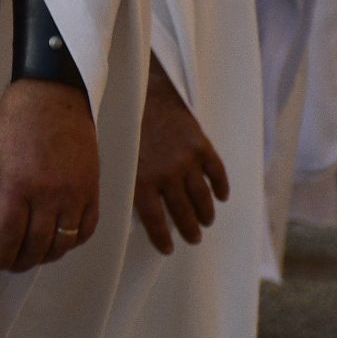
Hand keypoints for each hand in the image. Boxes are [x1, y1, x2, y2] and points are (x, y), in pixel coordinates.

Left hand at [0, 77, 100, 270]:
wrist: (54, 96)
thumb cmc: (14, 121)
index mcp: (18, 184)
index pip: (10, 235)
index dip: (2, 255)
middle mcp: (49, 194)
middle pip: (38, 245)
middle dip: (23, 261)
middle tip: (13, 264)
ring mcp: (75, 194)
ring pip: (64, 242)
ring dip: (48, 256)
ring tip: (35, 256)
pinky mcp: (93, 190)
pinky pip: (87, 228)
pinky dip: (75, 242)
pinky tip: (61, 241)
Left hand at [131, 57, 229, 254]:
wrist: (140, 88)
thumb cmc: (121, 122)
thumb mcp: (115, 155)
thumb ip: (125, 180)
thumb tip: (122, 210)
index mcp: (141, 179)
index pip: (156, 221)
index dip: (163, 238)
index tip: (169, 249)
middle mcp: (166, 173)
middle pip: (183, 213)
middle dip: (189, 230)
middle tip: (193, 238)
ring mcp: (186, 160)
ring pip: (202, 198)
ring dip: (205, 214)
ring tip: (205, 221)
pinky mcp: (201, 145)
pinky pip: (217, 173)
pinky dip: (221, 187)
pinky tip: (221, 196)